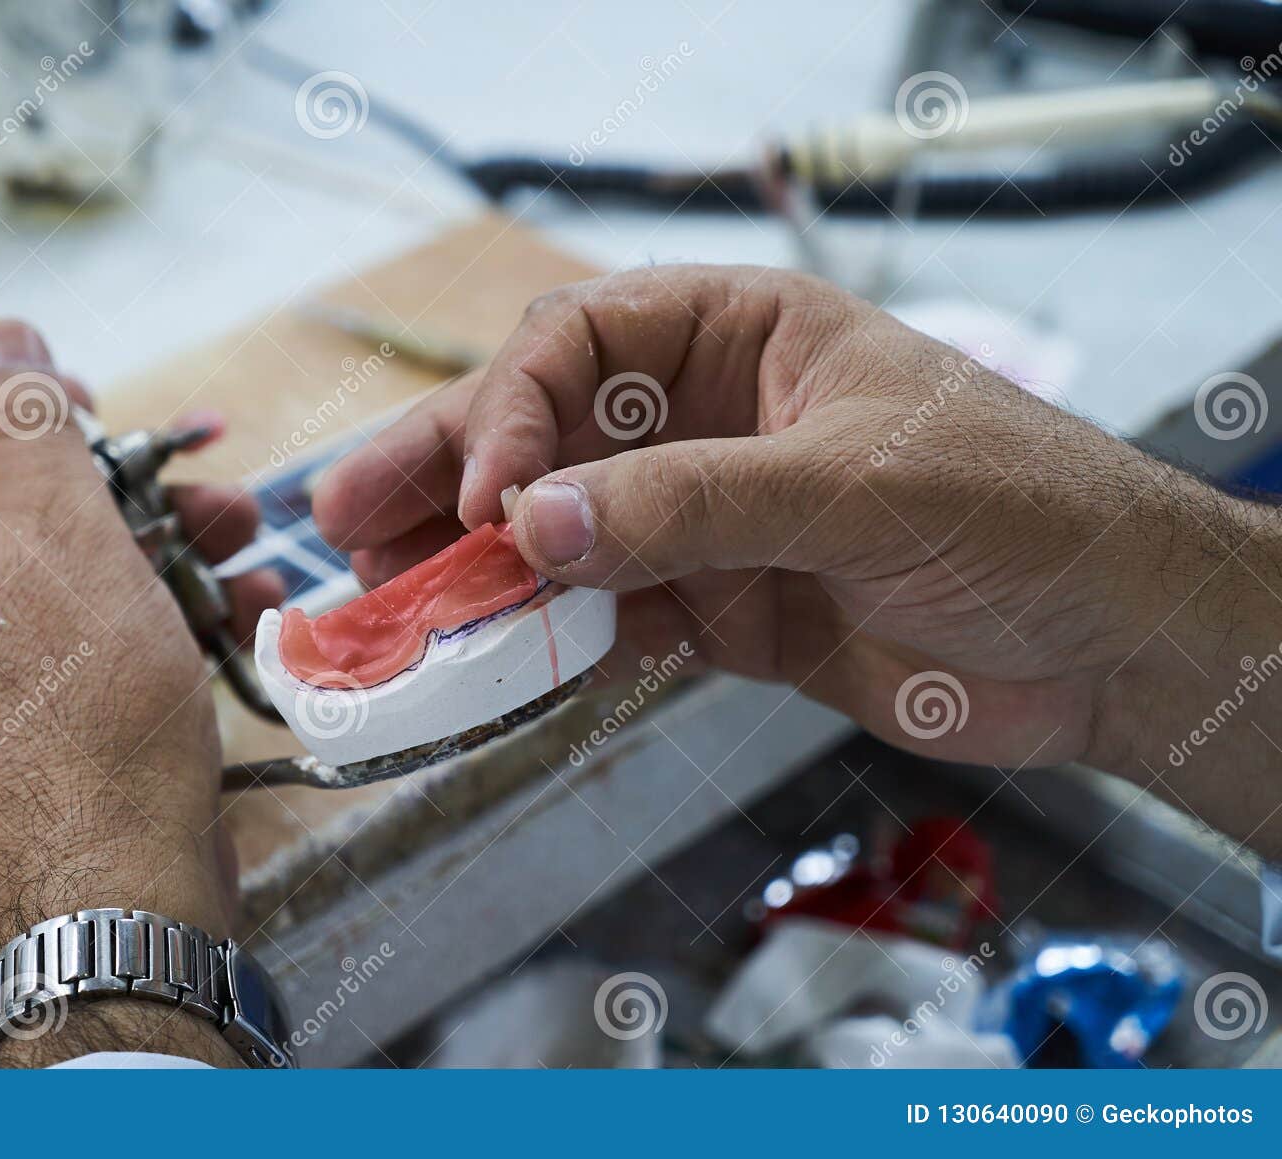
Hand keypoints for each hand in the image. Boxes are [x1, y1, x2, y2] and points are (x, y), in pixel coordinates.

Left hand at [0, 320, 281, 1063]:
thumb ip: (24, 426)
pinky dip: (137, 607)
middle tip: (139, 452)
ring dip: (134, 532)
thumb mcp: (61, 541)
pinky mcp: (14, 724)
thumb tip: (1, 342)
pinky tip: (237, 600)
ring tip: (232, 524)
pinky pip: (58, 637)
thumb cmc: (76, 723)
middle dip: (67, 467)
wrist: (121, 893)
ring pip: (25, 570)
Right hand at [313, 266, 1281, 857]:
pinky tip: (486, 664)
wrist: (1112, 644)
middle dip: (446, 476)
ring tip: (382, 601)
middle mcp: (704, 421)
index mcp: (739, 337)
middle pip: (543, 435)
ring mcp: (703, 521)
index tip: (487, 498)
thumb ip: (693, 502)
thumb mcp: (856, 484)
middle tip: (344, 522)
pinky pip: (603, 622)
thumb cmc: (1022, 510)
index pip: (581, 344)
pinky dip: (546, 646)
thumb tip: (533, 526)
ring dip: (474, 569)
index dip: (513, 411)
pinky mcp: (717, 615)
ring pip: (559, 535)